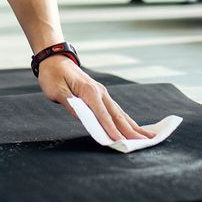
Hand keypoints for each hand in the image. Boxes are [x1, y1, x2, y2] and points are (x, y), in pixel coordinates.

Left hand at [36, 56, 150, 140]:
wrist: (55, 60)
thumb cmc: (53, 75)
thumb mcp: (56, 90)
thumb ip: (70, 104)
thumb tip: (83, 118)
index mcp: (89, 91)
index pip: (102, 114)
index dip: (111, 129)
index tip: (120, 141)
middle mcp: (100, 92)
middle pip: (117, 115)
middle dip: (131, 130)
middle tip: (145, 142)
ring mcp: (102, 93)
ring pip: (120, 113)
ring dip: (133, 126)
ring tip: (148, 136)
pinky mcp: (101, 96)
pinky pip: (116, 110)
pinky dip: (126, 120)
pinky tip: (134, 127)